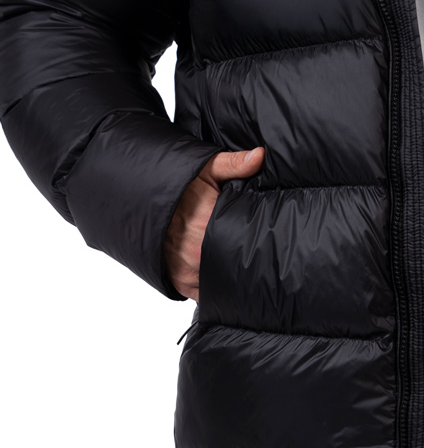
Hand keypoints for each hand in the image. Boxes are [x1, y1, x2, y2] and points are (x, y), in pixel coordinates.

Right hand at [164, 146, 264, 299]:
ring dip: (227, 271)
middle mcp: (197, 253)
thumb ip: (234, 164)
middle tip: (252, 249)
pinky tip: (220, 270)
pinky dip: (212, 284)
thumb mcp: (205, 168)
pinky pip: (204, 292)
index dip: (254, 240)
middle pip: (233, 263)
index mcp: (209, 225)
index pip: (244, 242)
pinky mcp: (179, 282)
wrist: (137, 198)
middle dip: (242, 256)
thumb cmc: (174, 184)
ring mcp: (187, 270)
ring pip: (220, 280)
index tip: (263, 237)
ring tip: (235, 259)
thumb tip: (260, 156)